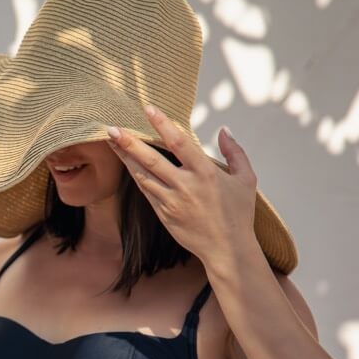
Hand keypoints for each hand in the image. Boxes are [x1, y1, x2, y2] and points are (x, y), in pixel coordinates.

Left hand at [106, 105, 258, 266]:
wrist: (227, 250)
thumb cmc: (238, 214)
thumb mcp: (246, 180)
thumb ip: (235, 153)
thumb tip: (223, 130)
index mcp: (206, 174)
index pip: (179, 143)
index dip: (163, 124)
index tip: (148, 109)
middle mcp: (186, 186)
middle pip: (152, 160)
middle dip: (129, 143)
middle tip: (112, 128)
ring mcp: (172, 202)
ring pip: (143, 175)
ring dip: (126, 158)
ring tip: (112, 142)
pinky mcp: (164, 214)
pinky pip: (146, 191)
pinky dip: (136, 175)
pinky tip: (127, 163)